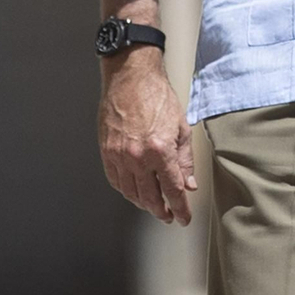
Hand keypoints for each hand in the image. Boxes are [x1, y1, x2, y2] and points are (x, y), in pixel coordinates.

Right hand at [98, 49, 196, 223]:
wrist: (130, 77)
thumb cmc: (156, 96)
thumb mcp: (181, 127)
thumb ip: (185, 160)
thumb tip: (188, 183)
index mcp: (159, 151)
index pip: (172, 191)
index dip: (180, 209)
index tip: (183, 217)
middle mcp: (137, 157)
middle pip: (150, 197)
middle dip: (162, 211)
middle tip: (169, 216)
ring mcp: (118, 155)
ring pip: (130, 192)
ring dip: (143, 204)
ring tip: (153, 207)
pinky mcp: (106, 151)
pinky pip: (115, 180)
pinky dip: (125, 190)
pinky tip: (133, 192)